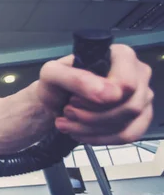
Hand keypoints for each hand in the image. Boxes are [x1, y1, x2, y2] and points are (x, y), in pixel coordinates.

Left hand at [37, 44, 153, 144]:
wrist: (54, 101)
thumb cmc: (56, 83)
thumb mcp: (52, 74)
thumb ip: (76, 78)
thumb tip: (110, 93)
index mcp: (121, 55)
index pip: (126, 83)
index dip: (101, 98)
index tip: (74, 100)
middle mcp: (138, 74)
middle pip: (129, 107)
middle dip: (91, 116)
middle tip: (68, 111)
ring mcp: (142, 97)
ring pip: (126, 124)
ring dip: (90, 129)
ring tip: (68, 122)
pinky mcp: (139, 118)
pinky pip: (128, 136)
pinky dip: (99, 139)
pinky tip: (80, 133)